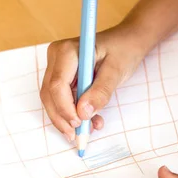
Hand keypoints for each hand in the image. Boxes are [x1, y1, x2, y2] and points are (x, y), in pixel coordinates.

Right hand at [40, 25, 146, 140]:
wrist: (127, 42)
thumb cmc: (123, 51)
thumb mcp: (116, 71)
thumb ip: (100, 92)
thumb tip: (83, 113)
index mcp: (67, 50)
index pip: (57, 85)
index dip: (65, 108)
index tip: (79, 123)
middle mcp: (56, 57)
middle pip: (50, 94)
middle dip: (62, 118)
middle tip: (78, 136)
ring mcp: (56, 67)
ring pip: (53, 100)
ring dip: (67, 119)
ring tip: (88, 130)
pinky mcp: (61, 76)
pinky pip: (61, 99)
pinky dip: (73, 113)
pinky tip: (90, 122)